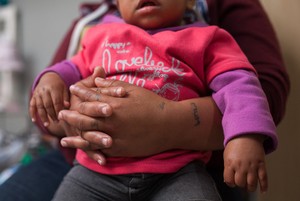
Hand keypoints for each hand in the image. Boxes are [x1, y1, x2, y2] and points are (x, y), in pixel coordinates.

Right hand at [29, 72, 68, 125]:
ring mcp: (38, 93)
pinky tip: (34, 120)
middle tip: (56, 122)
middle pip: (47, 105)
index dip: (58, 110)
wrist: (49, 77)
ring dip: (43, 116)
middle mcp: (44, 91)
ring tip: (47, 124)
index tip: (61, 117)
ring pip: (39, 106)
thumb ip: (66, 97)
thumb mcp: (65, 88)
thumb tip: (66, 106)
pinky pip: (32, 105)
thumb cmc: (59, 85)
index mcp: (53, 88)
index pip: (56, 101)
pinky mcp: (33, 96)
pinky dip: (32, 113)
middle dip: (52, 115)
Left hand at [59, 77, 176, 157]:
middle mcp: (111, 121)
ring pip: (88, 136)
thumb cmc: (153, 105)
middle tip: (60, 114)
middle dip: (71, 114)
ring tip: (63, 138)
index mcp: (114, 104)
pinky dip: (88, 149)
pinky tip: (81, 150)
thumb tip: (97, 79)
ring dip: (74, 136)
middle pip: (84, 117)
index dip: (81, 92)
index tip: (73, 89)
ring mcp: (114, 136)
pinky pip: (99, 149)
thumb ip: (113, 85)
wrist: (169, 126)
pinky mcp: (120, 149)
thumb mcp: (134, 90)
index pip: (91, 97)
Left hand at [223, 134, 267, 192]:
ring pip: (252, 184)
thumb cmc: (235, 145)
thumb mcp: (227, 156)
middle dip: (240, 184)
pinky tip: (263, 190)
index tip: (232, 181)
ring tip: (249, 185)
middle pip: (240, 183)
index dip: (230, 182)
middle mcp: (241, 166)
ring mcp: (252, 166)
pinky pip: (264, 179)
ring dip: (250, 187)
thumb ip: (227, 168)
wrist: (247, 135)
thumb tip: (228, 181)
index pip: (229, 180)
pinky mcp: (261, 165)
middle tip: (241, 181)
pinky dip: (264, 186)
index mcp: (230, 163)